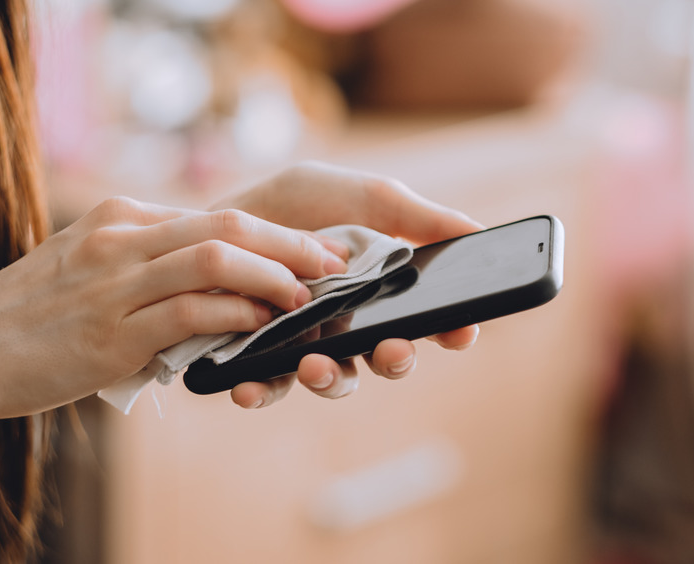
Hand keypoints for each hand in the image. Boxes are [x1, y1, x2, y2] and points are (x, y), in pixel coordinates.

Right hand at [0, 196, 348, 439]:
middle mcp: (123, 240)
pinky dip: (233, 315)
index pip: (216, 214)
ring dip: (272, 275)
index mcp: (122, 220)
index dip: (277, 231)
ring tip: (308, 294)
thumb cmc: (33, 314)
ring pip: (214, 259)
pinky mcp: (112, 332)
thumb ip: (146, 262)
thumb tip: (213, 274)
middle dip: (291, 243)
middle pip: (228, 225)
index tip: (317, 245)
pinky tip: (260, 324)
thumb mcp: (89, 266)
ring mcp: (116, 284)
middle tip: (334, 262)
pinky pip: (188, 313)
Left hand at [211, 161, 482, 408]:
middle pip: (389, 357)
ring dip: (332, 380)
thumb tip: (479, 231)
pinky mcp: (261, 360)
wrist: (214, 217)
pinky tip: (248, 387)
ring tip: (315, 365)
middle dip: (396, 360)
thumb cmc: (293, 206)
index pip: (430, 320)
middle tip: (392, 349)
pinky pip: (271, 387)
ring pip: (336, 379)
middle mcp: (353, 325)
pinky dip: (262, 391)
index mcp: (384, 291)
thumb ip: (416, 216)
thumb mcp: (360, 197)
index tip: (461, 330)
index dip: (452, 330)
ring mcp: (309, 345)